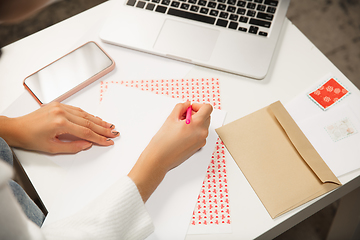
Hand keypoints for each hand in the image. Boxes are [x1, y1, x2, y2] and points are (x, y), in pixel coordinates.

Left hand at [0, 102, 118, 153]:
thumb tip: (87, 144)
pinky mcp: (59, 105)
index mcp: (60, 123)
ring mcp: (60, 107)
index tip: (108, 141)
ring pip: (85, 114)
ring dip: (98, 120)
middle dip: (103, 128)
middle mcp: (61, 112)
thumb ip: (72, 147)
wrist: (16, 128)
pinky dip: (88, 115)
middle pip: (88, 122)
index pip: (86, 132)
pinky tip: (96, 118)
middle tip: (114, 133)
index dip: (99, 138)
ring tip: (109, 125)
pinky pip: (78, 110)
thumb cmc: (30, 138)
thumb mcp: (52, 148)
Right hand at [128, 101, 212, 201]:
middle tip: (183, 116)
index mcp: (197, 124)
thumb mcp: (171, 118)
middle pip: (207, 116)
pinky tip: (182, 134)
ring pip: (203, 125)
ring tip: (180, 126)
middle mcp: (202, 133)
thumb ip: (181, 107)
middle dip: (196, 113)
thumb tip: (187, 104)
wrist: (159, 159)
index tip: (189, 108)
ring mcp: (201, 141)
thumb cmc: (163, 141)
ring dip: (195, 122)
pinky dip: (194, 131)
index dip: (198, 105)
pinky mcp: (198, 147)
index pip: (208, 108)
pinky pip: (200, 134)